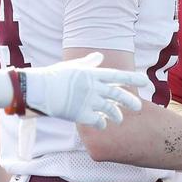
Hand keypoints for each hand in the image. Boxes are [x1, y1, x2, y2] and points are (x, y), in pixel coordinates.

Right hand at [22, 52, 148, 127]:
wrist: (36, 89)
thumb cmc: (53, 76)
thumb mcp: (73, 66)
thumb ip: (89, 63)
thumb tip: (99, 56)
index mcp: (92, 74)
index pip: (117, 76)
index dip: (132, 78)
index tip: (145, 81)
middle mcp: (93, 87)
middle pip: (118, 95)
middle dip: (130, 101)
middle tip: (138, 107)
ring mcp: (88, 101)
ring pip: (109, 110)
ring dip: (115, 115)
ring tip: (118, 119)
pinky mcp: (80, 114)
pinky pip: (97, 121)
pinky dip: (101, 124)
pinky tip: (101, 125)